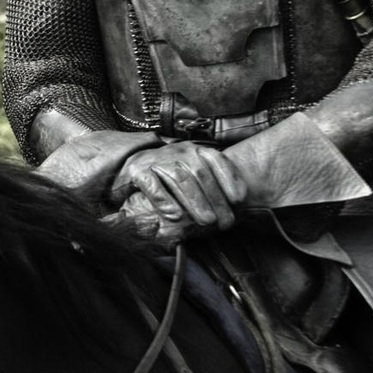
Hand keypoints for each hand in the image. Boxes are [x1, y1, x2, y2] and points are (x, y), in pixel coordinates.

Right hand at [108, 142, 246, 248]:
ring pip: (180, 179)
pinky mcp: (138, 171)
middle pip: (200, 174)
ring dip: (195, 201)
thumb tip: (238, 202)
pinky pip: (152, 184)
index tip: (240, 199)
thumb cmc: (170, 172)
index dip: (230, 178)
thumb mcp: (192, 169)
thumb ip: (212, 180)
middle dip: (215, 199)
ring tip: (207, 221)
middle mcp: (179, 152)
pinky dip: (164, 200)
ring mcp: (158, 160)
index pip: (216, 160)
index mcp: (195, 150)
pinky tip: (175, 216)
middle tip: (225, 222)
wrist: (132, 162)